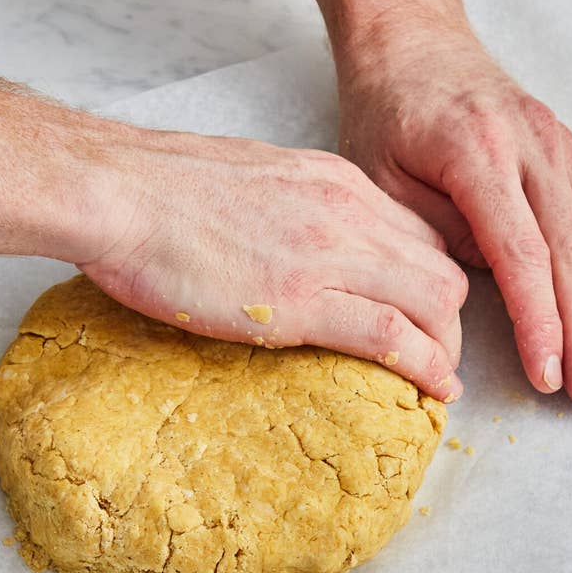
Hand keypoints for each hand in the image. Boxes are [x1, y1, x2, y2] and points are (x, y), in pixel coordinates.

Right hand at [74, 125, 467, 401]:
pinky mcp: (299, 301)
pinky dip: (427, 367)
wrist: (118, 191)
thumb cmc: (162, 190)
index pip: (420, 232)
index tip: (430, 316)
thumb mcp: (253, 182)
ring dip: (448, 348)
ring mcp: (327, 254)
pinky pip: (392, 335)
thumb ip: (294, 210)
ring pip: (435, 300)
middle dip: (453, 320)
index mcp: (335, 182)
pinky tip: (435, 391)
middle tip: (440, 356)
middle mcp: (347, 211)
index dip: (434, 281)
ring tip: (438, 381)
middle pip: (443, 267)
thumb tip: (297, 247)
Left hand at [335, 26, 571, 406]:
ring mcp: (559, 149)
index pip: (524, 254)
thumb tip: (490, 285)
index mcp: (481, 151)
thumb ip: (432, 233)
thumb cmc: (385, 110)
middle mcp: (534, 148)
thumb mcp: (379, 175)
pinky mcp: (568, 157)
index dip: (540, 321)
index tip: (548, 374)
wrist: (413, 39)